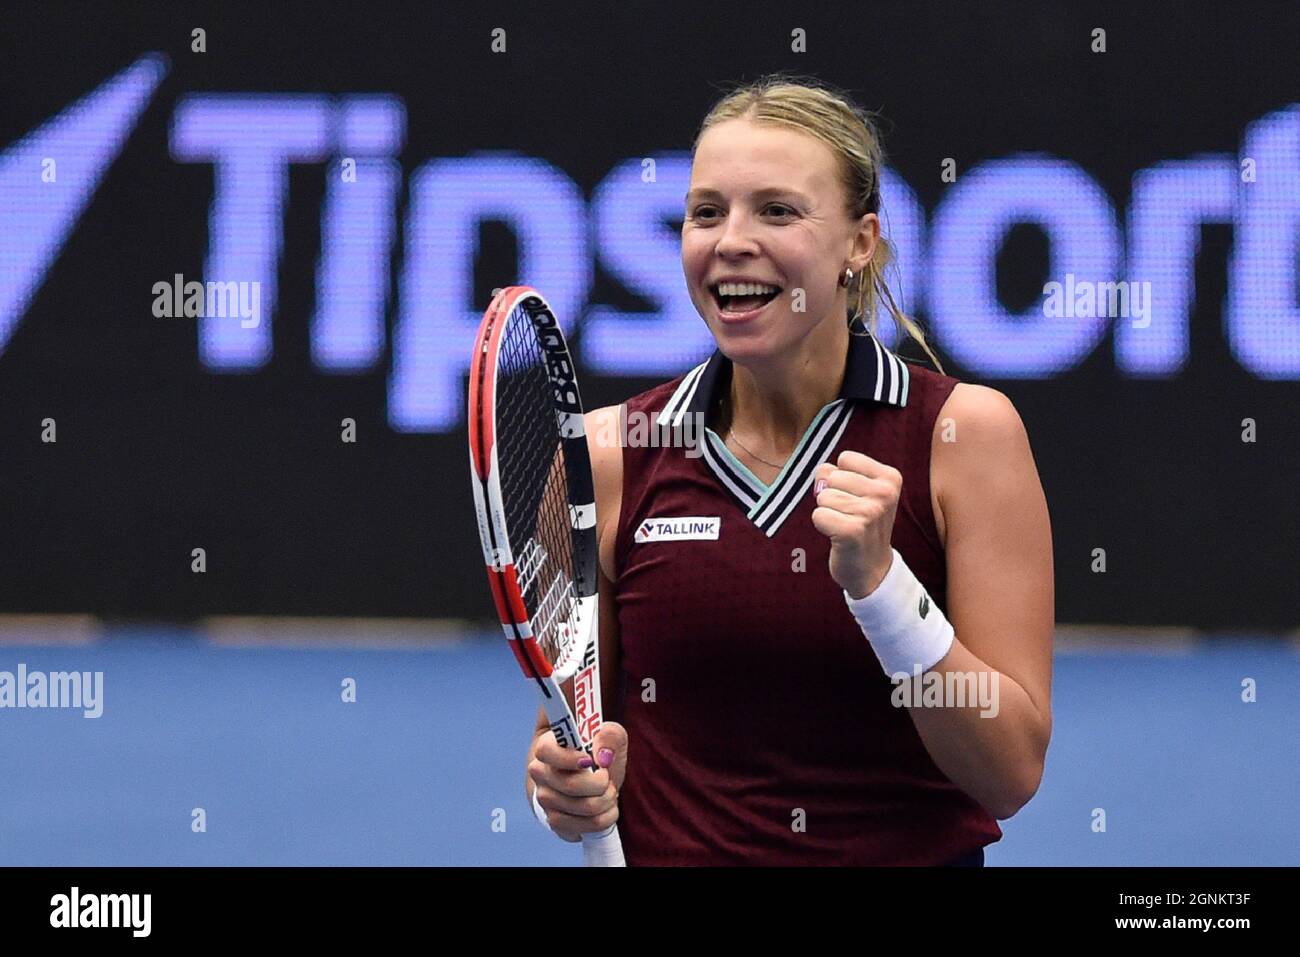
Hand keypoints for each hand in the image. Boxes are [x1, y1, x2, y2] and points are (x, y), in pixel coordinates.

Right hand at [528, 722, 627, 841]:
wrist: (590, 780)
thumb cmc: (597, 756)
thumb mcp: (608, 738)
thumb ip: (610, 736)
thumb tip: (603, 755)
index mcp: (548, 747)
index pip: (545, 751)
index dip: (568, 758)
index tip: (589, 761)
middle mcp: (541, 774)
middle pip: (570, 785)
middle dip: (600, 783)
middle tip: (607, 777)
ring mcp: (546, 800)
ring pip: (583, 807)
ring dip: (606, 800)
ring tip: (610, 792)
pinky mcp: (556, 822)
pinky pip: (584, 828)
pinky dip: (604, 818)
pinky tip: (607, 808)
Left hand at [810, 449, 900, 598]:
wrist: (872, 568)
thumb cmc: (862, 524)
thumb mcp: (859, 491)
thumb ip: (836, 472)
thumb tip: (821, 472)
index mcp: (890, 477)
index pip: (845, 459)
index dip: (841, 477)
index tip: (856, 497)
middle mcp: (885, 493)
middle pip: (832, 477)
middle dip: (833, 496)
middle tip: (850, 515)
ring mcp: (870, 512)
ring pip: (823, 496)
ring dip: (828, 512)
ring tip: (845, 524)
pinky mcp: (852, 530)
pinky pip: (818, 515)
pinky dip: (822, 525)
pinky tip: (838, 536)